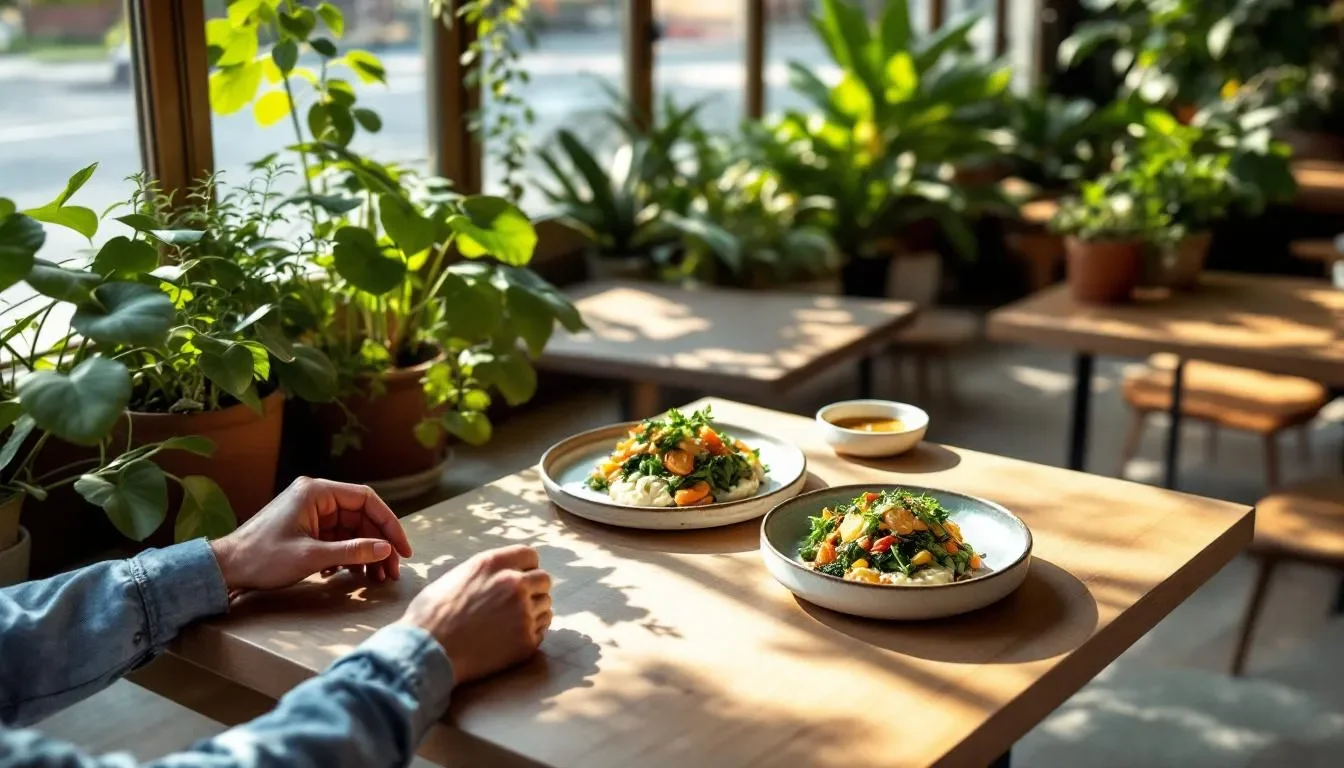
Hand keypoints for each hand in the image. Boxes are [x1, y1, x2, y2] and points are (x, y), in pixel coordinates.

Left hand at [210, 477, 412, 591]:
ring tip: (376, 577)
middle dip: (378, 543)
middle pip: (361, 516)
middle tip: (391, 571)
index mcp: (317, 492)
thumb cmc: (262, 558)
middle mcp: (316, 496)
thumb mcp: (312, 557)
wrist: (226, 568)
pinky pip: (337, 537)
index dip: (389, 524)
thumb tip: (386, 549)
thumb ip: (352, 551)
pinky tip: (351, 573)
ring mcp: (310, 512)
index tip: (402, 549)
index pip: (366, 500)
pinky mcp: (306, 528)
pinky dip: (348, 554)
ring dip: (365, 552)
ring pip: (351, 529)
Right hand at [399, 545, 551, 684]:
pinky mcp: (526, 640)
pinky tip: (509, 638)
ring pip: (546, 606)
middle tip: (517, 604)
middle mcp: (513, 583)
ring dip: (534, 612)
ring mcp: (523, 612)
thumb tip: (502, 574)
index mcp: (493, 564)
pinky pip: (541, 631)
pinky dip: (530, 634)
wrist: (427, 652)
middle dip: (534, 590)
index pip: (530, 555)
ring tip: (509, 623)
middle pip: (544, 580)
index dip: (526, 567)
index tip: (521, 578)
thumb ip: (486, 573)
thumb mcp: (456, 577)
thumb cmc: (431, 616)